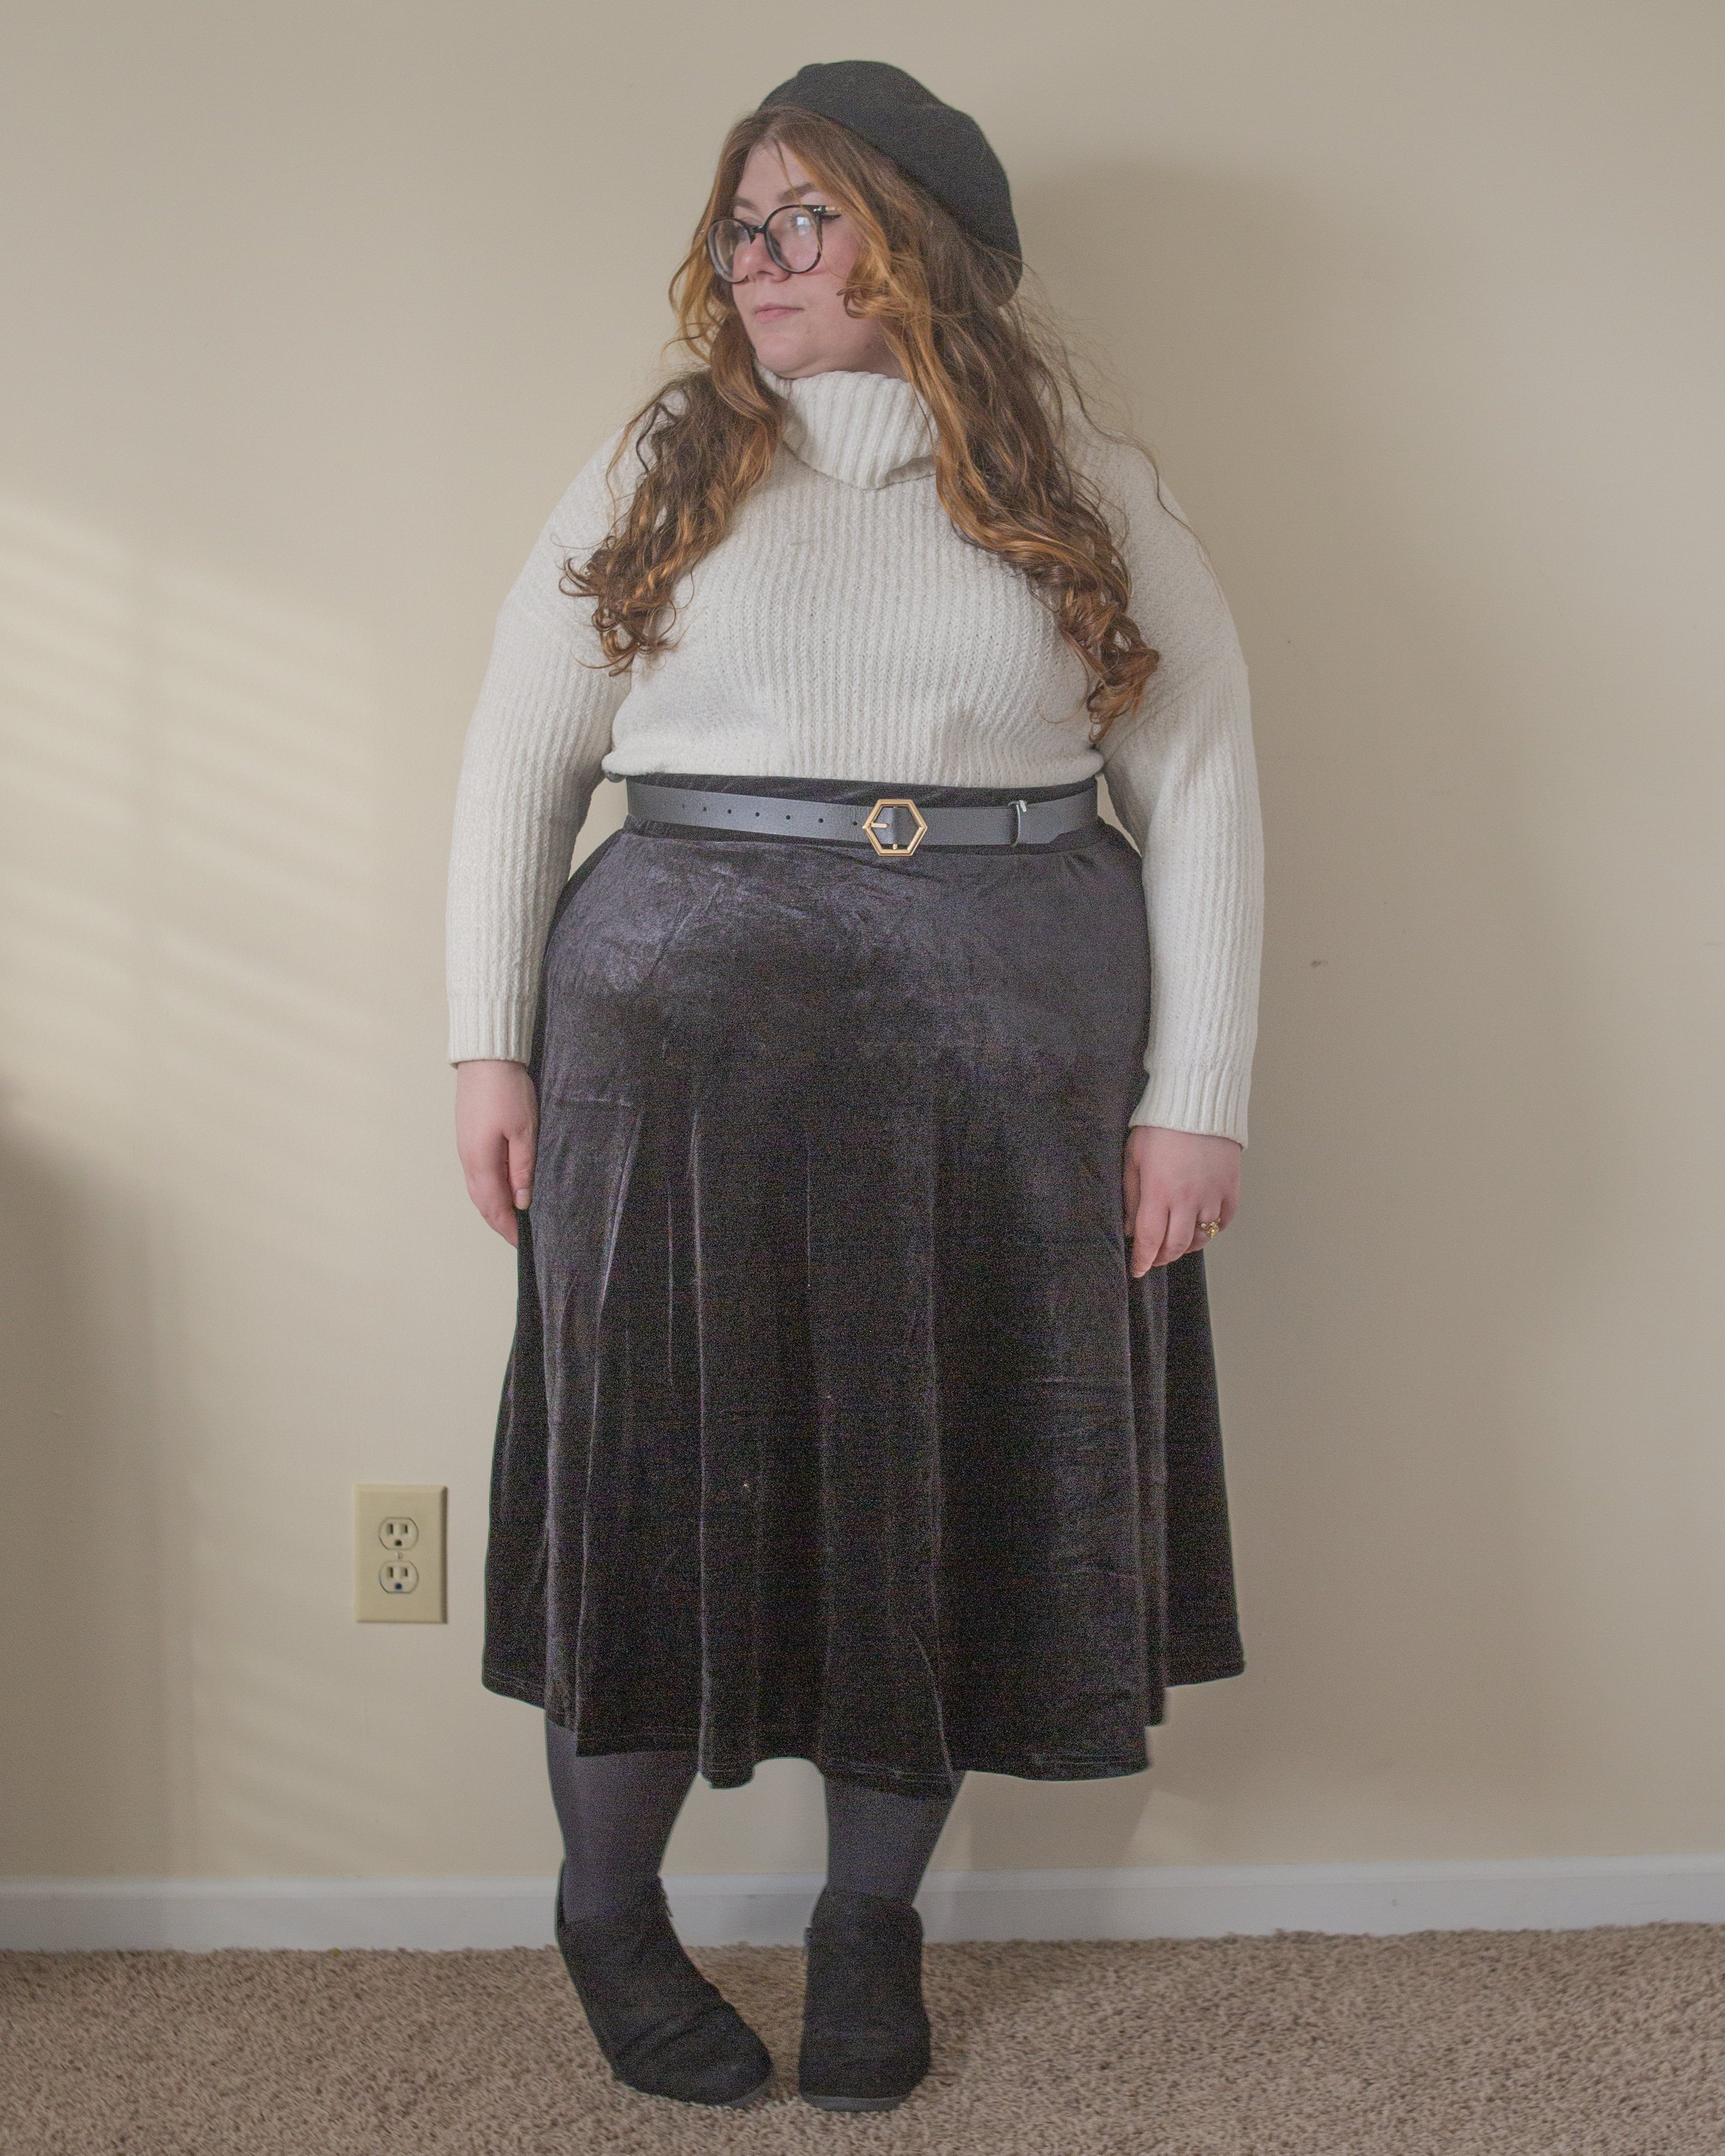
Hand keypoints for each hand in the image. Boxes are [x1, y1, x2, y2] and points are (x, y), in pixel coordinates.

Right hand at [455, 1058, 537, 1246]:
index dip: (508, 1228)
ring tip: (513, 1218)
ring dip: (494, 1207)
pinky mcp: (467, 1139)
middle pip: (482, 1203)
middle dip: (500, 1222)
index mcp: (481, 1162)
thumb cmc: (506, 1090)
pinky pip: (477, 1175)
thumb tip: (523, 1201)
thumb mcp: (525, 1131)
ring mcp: (465, 1149)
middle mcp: (468, 1160)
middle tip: (519, 1237)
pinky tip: (503, 1189)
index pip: (495, 1207)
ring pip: (478, 1190)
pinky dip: (489, 1190)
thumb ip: (523, 1168)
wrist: (485, 1058)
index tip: (523, 1243)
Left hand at [1122, 1125, 1240, 1276]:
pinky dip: (1212, 1230)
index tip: (1138, 1270)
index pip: (1150, 1241)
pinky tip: (1201, 1226)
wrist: (1197, 1101)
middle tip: (1155, 1258)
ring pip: (1202, 1238)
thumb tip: (1131, 1227)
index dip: (1143, 1261)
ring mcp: (1213, 1195)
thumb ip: (1132, 1196)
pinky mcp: (1231, 1188)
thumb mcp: (1134, 1159)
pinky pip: (1224, 1221)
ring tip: (1176, 1242)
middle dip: (1163, 1257)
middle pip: (1177, 1246)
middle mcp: (1188, 1199)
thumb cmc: (1160, 1126)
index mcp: (1160, 1192)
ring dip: (1187, 1246)